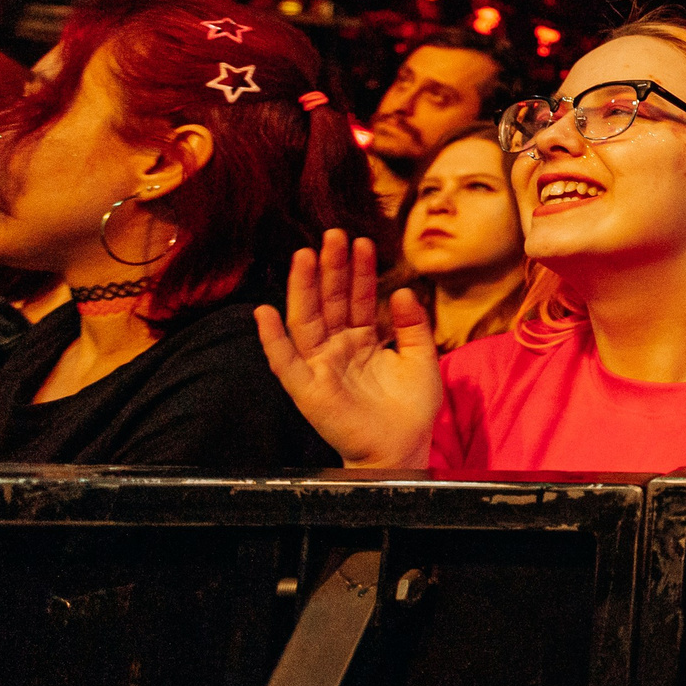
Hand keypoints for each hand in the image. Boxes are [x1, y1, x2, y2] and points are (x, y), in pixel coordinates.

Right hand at [253, 231, 440, 467]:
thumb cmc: (411, 409)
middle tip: (334, 235)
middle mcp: (337, 348)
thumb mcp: (422, 358)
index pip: (356, 297)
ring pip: (306, 321)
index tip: (363, 242)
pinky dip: (271, 339)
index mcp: (362, 339)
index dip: (359, 271)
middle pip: (329, 302)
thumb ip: (412, 324)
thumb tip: (401, 290)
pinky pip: (284, 362)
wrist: (403, 450)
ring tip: (304, 257)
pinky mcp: (306, 390)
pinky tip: (263, 312)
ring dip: (303, 289)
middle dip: (331, 268)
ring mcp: (320, 367)